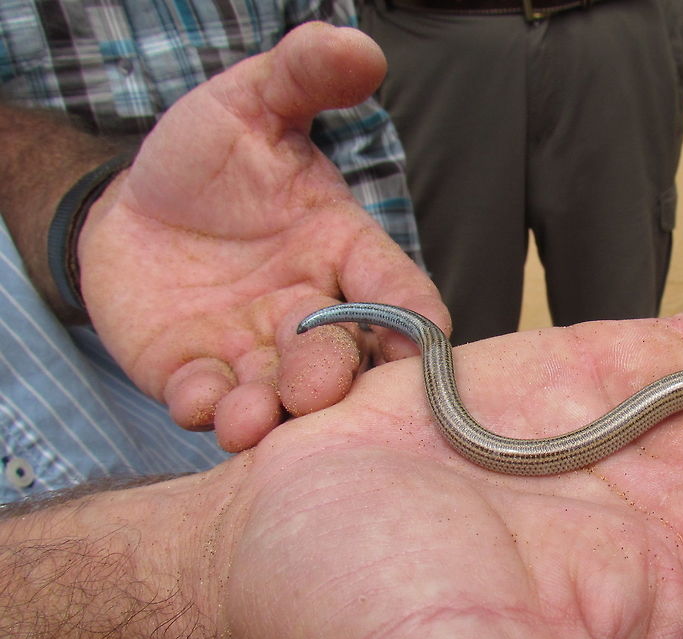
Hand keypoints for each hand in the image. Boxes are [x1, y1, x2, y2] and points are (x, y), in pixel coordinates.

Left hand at [77, 23, 447, 451]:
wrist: (129, 206)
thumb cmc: (208, 158)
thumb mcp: (252, 103)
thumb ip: (304, 76)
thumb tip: (362, 45)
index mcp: (344, 253)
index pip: (399, 294)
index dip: (416, 324)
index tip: (423, 347)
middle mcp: (310, 312)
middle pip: (342, 357)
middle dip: (330, 376)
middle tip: (313, 389)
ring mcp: (256, 351)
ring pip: (278, 395)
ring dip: (269, 413)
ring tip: (250, 418)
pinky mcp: (199, 375)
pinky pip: (208, 402)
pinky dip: (205, 408)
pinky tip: (195, 397)